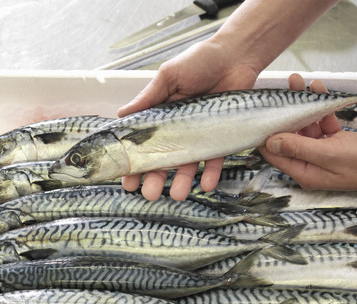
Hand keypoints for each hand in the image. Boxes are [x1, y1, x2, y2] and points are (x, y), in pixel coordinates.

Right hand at [119, 40, 260, 200]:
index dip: (134, 164)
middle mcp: (178, 129)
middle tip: (150, 194)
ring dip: (182, 182)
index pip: (143, 144)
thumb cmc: (200, 60)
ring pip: (188, 164)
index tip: (128, 181)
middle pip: (163, 160)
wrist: (235, 56)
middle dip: (155, 180)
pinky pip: (216, 159)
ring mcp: (200, 135)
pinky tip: (206, 184)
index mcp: (161, 116)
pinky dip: (211, 173)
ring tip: (177, 195)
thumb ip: (148, 97)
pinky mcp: (222, 136)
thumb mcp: (169, 75)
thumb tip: (121, 115)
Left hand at [259, 75, 356, 191]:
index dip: (265, 135)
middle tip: (277, 90)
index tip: (258, 114)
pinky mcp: (337, 143)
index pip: (275, 156)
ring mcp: (324, 154)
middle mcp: (312, 164)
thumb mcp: (329, 154)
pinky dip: (321, 109)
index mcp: (306, 173)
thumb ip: (298, 148)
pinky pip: (323, 124)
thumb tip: (270, 143)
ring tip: (297, 82)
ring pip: (306, 128)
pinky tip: (317, 90)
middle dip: (284, 114)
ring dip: (303, 106)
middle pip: (289, 138)